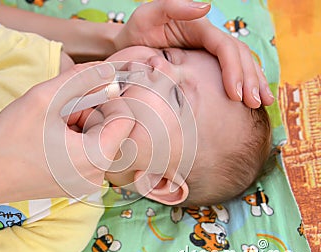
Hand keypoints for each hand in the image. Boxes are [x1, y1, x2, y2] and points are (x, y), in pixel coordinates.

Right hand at [0, 62, 134, 224]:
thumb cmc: (8, 139)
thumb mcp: (45, 98)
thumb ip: (82, 80)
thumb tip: (107, 70)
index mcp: (96, 157)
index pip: (126, 118)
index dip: (108, 99)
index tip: (83, 93)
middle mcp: (97, 175)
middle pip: (112, 129)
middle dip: (89, 112)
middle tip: (58, 111)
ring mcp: (86, 182)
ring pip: (98, 139)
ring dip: (79, 124)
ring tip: (50, 125)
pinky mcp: (75, 183)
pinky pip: (87, 153)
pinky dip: (74, 138)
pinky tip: (49, 138)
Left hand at [115, 0, 273, 107]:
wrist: (128, 43)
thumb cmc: (136, 30)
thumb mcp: (148, 15)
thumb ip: (173, 7)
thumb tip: (206, 8)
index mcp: (199, 27)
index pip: (225, 47)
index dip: (234, 69)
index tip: (236, 93)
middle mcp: (208, 37)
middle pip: (239, 56)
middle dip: (250, 79)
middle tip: (255, 103)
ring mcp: (208, 50)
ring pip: (240, 63)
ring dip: (253, 82)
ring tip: (262, 103)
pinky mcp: (205, 62)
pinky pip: (229, 71)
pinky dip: (242, 83)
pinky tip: (249, 99)